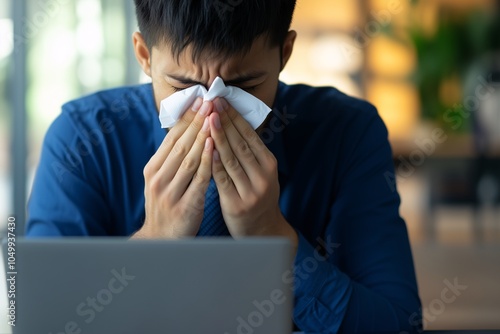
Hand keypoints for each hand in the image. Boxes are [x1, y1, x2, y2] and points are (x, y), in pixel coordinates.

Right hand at [134, 98, 213, 237]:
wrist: (161, 240)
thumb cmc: (167, 206)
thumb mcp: (162, 180)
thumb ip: (171, 159)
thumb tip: (185, 131)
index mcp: (153, 169)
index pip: (171, 138)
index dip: (187, 118)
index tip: (199, 101)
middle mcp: (158, 178)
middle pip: (180, 144)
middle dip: (196, 121)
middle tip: (209, 101)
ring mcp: (170, 192)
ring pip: (188, 158)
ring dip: (202, 136)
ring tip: (214, 117)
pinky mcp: (185, 205)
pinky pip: (198, 179)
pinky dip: (206, 161)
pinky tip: (214, 146)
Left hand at [209, 98, 297, 244]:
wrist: (263, 231)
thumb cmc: (257, 197)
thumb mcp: (261, 173)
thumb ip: (249, 152)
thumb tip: (232, 122)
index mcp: (269, 164)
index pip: (250, 135)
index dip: (235, 117)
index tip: (221, 100)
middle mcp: (263, 175)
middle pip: (240, 143)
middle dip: (225, 121)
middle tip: (212, 102)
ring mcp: (251, 190)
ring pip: (232, 158)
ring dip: (219, 137)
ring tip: (208, 119)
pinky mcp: (237, 203)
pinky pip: (223, 179)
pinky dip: (214, 163)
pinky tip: (206, 149)